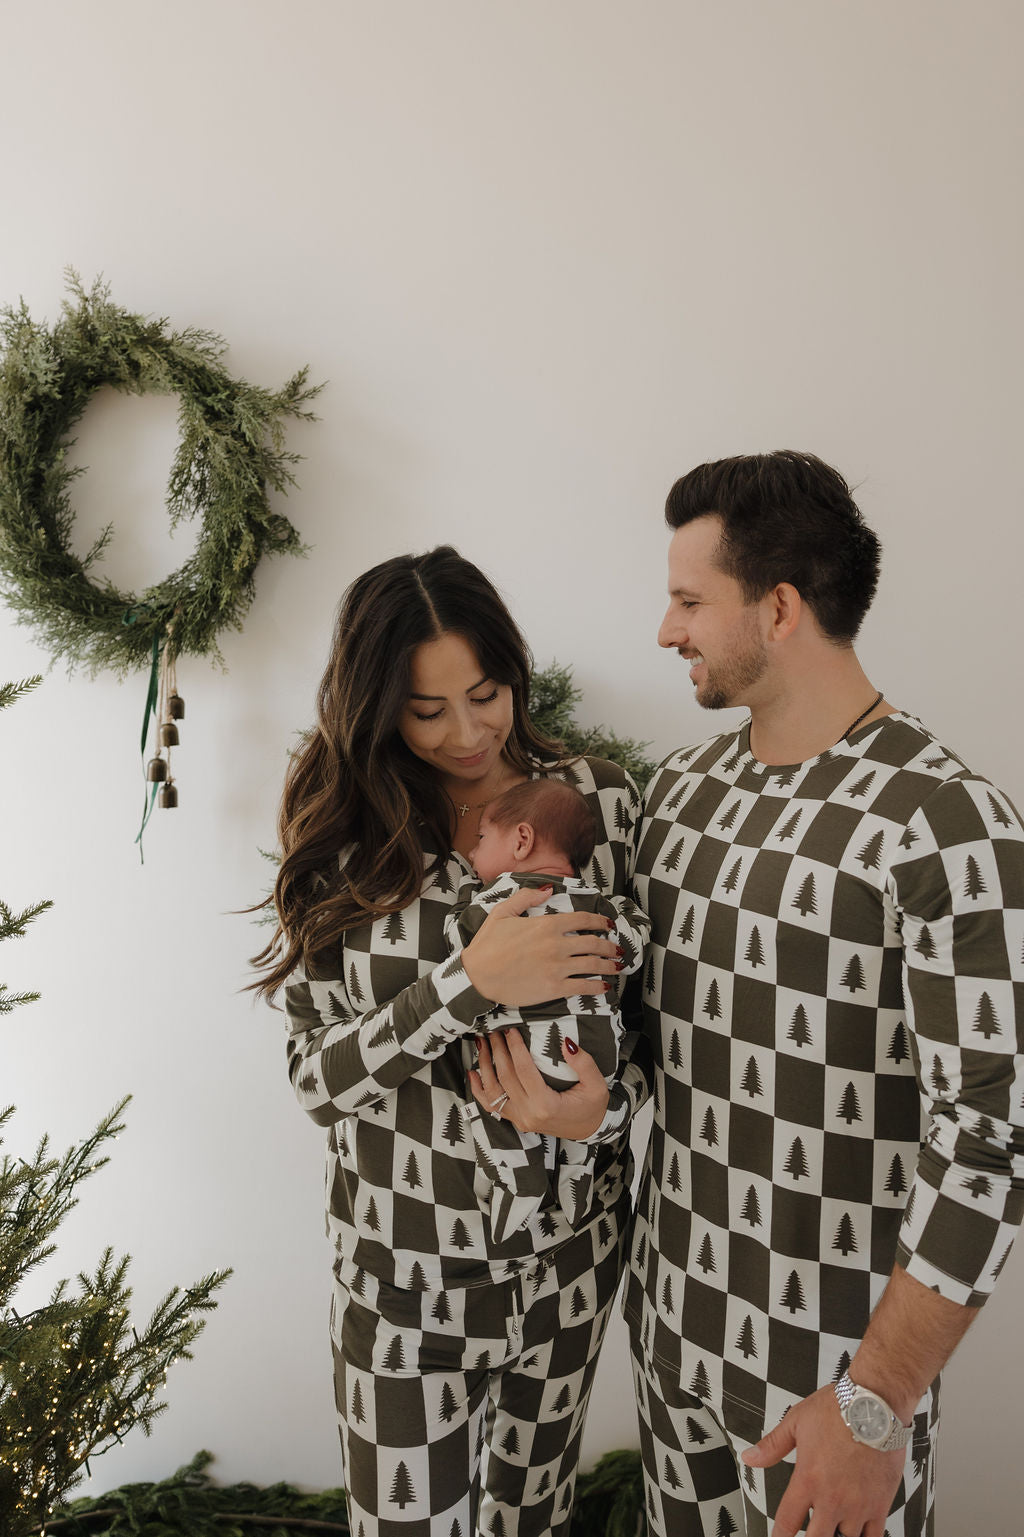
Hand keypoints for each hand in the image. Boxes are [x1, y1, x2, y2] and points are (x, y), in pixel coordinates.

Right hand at [461, 884, 618, 1006]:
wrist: (476, 976)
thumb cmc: (487, 945)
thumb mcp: (502, 912)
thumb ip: (526, 897)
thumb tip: (548, 889)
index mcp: (546, 925)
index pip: (583, 920)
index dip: (600, 921)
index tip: (609, 924)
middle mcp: (556, 945)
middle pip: (594, 943)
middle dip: (610, 946)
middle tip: (618, 949)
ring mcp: (557, 968)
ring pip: (593, 965)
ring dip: (610, 966)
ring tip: (618, 967)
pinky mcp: (554, 988)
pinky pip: (583, 987)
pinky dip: (597, 986)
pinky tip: (604, 987)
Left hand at [469, 1028, 610, 1139]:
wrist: (589, 1129)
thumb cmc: (592, 1107)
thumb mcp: (596, 1085)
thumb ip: (583, 1063)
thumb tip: (565, 1042)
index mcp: (547, 1105)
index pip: (524, 1070)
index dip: (514, 1048)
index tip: (510, 1030)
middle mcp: (529, 1114)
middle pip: (505, 1077)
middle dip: (497, 1051)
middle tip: (493, 1031)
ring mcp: (520, 1119)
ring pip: (493, 1091)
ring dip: (485, 1065)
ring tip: (482, 1044)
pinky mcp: (516, 1120)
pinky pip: (492, 1105)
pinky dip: (479, 1090)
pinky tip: (472, 1073)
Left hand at [741, 1384, 906, 1536]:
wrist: (875, 1404)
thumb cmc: (838, 1409)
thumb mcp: (797, 1421)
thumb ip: (773, 1445)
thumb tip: (750, 1458)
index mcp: (808, 1479)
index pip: (787, 1522)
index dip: (780, 1536)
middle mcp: (832, 1497)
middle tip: (810, 1532)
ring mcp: (857, 1504)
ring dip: (837, 1535)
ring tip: (833, 1527)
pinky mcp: (880, 1504)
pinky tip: (858, 1533)